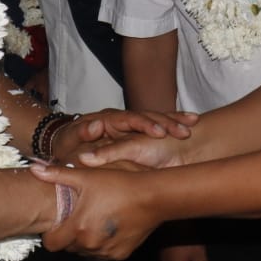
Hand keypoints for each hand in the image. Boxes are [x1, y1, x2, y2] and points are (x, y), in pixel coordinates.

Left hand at [29, 161, 159, 257]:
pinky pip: (103, 253)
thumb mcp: (87, 176)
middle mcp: (90, 245)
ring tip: (95, 219)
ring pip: (86, 252)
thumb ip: (57, 175)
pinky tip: (109, 225)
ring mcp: (106, 252)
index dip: (52, 234)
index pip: (51, 244)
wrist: (153, 197)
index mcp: (78, 228)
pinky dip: (103, 244)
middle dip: (70, 235)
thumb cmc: (119, 184)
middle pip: (68, 248)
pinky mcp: (121, 255)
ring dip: (86, 240)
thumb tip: (33, 168)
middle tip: (79, 216)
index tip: (59, 222)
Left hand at [50, 109, 197, 162]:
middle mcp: (123, 118)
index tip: (159, 131)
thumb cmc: (70, 143)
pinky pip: (162, 122)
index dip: (145, 124)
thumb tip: (94, 125)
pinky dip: (176, 120)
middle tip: (184, 130)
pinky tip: (193, 121)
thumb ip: (83, 133)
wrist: (67, 144)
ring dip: (175, 120)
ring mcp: (133, 123)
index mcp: (108, 119)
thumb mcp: (72, 138)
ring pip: (158, 118)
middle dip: (167, 121)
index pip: (131, 119)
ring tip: (192, 123)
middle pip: (149, 116)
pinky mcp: (141, 130)